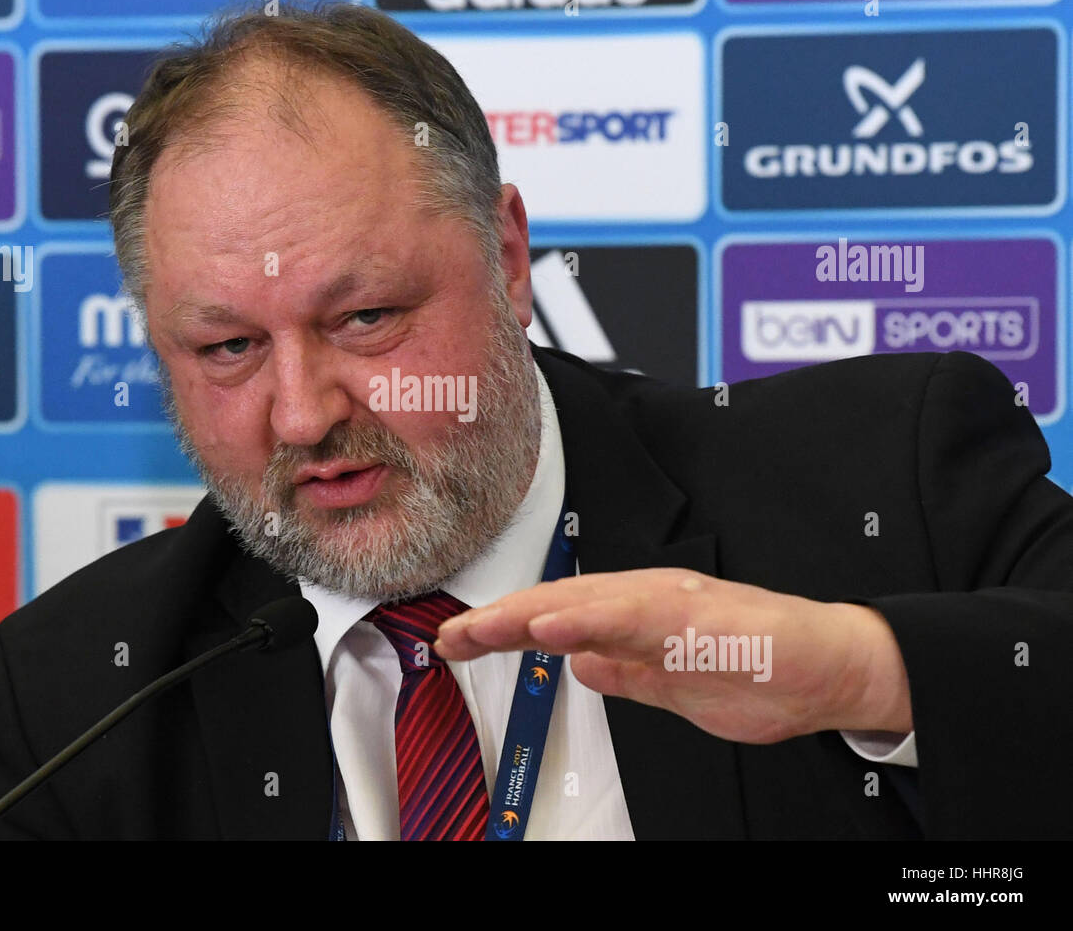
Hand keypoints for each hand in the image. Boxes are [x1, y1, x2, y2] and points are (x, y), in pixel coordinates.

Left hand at [432, 568, 912, 744]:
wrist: (833, 665)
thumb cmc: (761, 670)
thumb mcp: (671, 684)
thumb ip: (625, 672)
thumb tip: (579, 666)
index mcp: (638, 617)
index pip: (558, 619)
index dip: (505, 628)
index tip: (459, 642)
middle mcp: (647, 600)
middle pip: (559, 602)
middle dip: (500, 619)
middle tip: (451, 635)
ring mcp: (673, 604)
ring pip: (587, 601)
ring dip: (531, 613)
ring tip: (484, 627)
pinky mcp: (701, 616)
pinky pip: (636, 617)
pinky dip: (590, 618)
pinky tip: (555, 625)